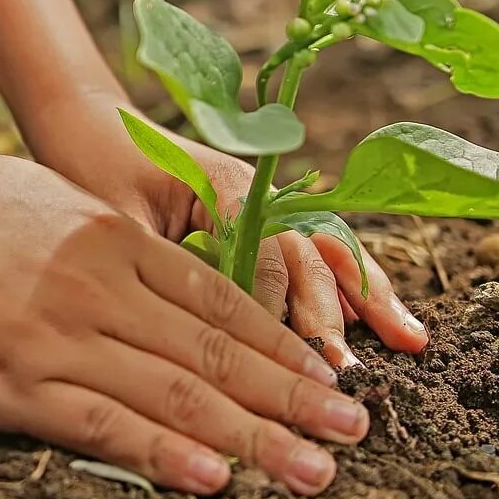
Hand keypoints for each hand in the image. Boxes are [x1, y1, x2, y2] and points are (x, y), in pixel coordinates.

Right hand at [0, 146, 370, 495]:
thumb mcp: (42, 199)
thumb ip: (103, 241)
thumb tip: (152, 270)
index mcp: (109, 236)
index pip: (219, 301)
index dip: (282, 345)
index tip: (329, 378)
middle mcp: (97, 283)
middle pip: (215, 351)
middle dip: (293, 397)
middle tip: (355, 433)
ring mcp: (53, 333)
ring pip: (173, 393)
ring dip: (254, 436)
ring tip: (315, 470)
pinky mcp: (6, 380)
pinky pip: (98, 422)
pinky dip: (161, 453)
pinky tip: (212, 477)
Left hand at [20, 91, 427, 367]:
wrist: (88, 123)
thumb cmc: (91, 168)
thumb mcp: (117, 219)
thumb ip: (162, 264)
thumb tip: (193, 330)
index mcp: (224, 186)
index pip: (265, 257)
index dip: (275, 313)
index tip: (286, 364)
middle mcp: (257, 193)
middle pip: (307, 256)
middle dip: (330, 316)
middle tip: (346, 375)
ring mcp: (266, 204)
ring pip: (327, 253)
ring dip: (367, 298)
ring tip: (411, 341)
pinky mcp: (263, 220)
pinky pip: (316, 254)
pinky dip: (353, 286)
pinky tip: (390, 322)